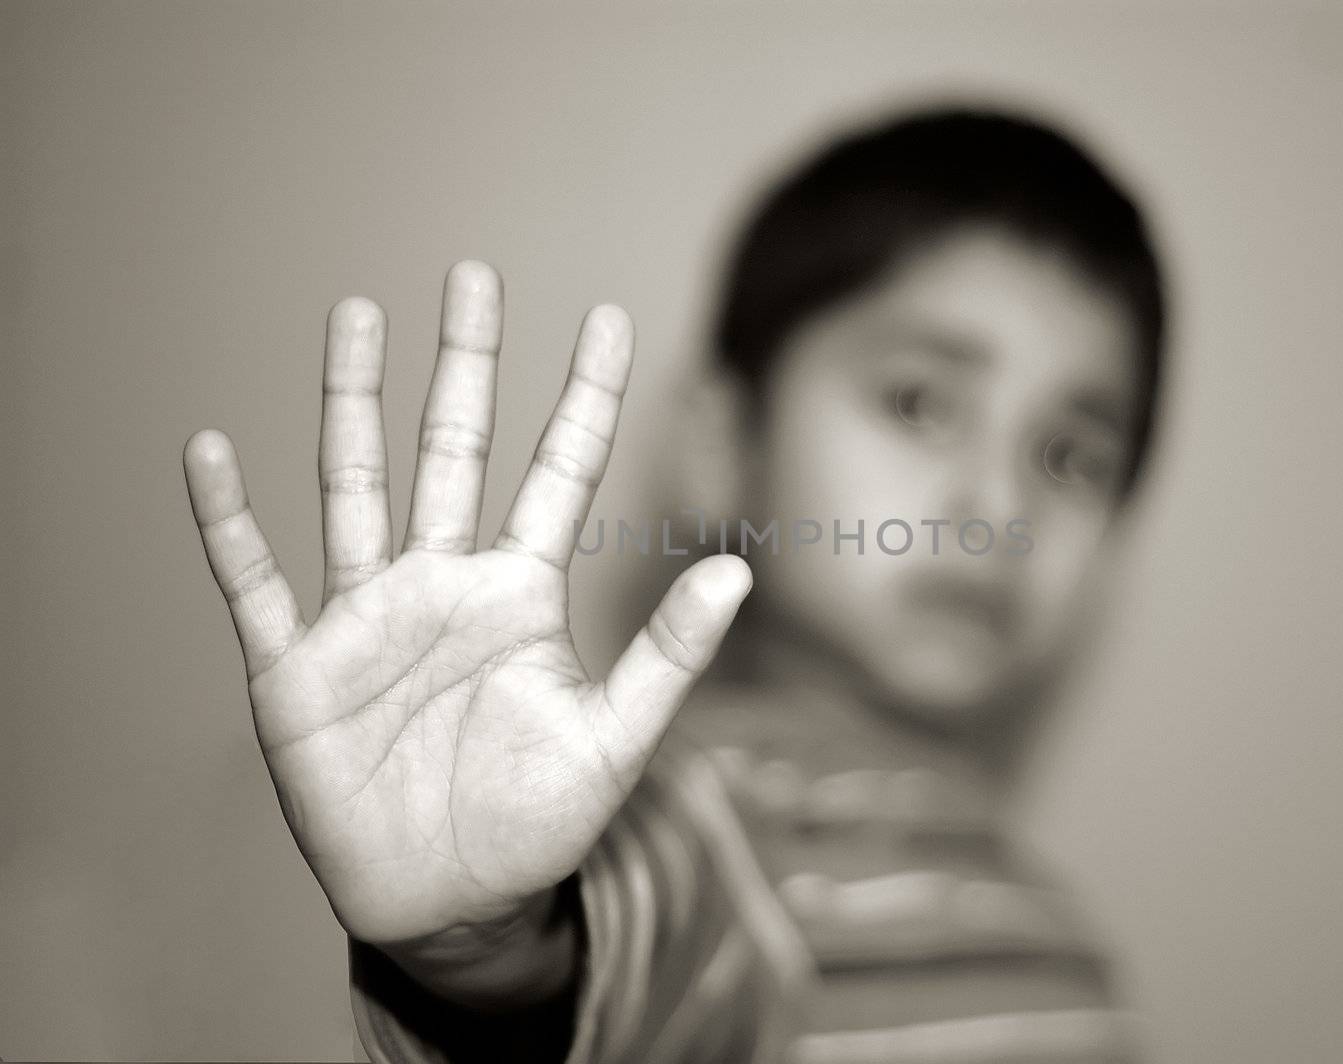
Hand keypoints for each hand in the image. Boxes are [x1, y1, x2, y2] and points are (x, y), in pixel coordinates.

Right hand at [183, 261, 749, 1000]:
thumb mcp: (614, 739)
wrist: (450, 901)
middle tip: (473, 274)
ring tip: (354, 316)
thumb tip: (740, 569)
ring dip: (351, 404)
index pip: (560, 473)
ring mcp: (368, 619)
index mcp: (521, 595)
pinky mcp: (298, 669)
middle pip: (453, 450)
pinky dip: (231, 523)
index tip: (609, 319)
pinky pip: (257, 582)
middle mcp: (444, 586)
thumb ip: (669, 654)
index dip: (585, 398)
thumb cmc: (533, 821)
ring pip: (356, 487)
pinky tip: (212, 453)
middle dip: (464, 364)